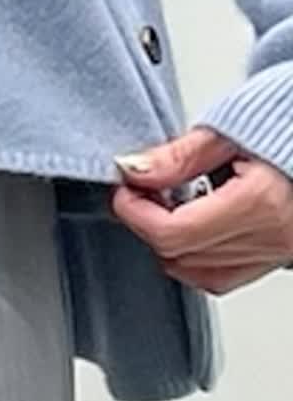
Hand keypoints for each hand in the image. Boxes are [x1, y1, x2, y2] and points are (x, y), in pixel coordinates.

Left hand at [111, 126, 292, 294]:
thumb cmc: (286, 124)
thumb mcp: (227, 130)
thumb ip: (178, 156)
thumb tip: (134, 170)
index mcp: (259, 202)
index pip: (174, 232)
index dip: (135, 212)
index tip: (124, 188)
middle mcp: (273, 237)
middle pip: (181, 255)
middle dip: (147, 223)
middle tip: (139, 189)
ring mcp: (278, 253)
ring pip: (199, 273)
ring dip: (170, 242)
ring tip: (166, 202)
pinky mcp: (279, 257)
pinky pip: (224, 276)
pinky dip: (196, 257)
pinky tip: (189, 224)